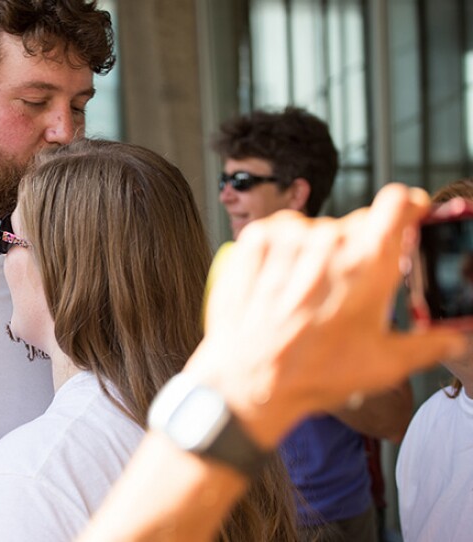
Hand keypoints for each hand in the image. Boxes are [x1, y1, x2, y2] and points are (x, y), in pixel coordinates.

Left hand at [188, 183, 466, 448]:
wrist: (247, 380)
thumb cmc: (314, 374)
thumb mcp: (384, 364)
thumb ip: (430, 344)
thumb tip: (455, 338)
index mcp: (369, 261)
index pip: (397, 203)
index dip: (405, 207)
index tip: (406, 215)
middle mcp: (329, 240)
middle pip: (355, 224)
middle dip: (358, 249)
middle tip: (346, 288)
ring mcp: (288, 238)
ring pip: (315, 230)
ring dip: (316, 252)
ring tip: (307, 294)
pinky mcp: (254, 241)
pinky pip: (279, 232)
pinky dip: (283, 250)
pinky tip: (280, 283)